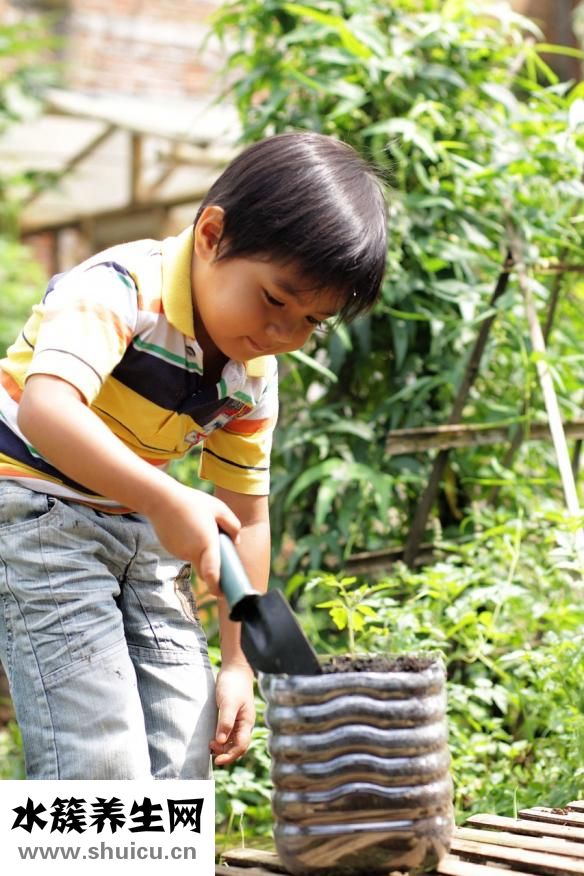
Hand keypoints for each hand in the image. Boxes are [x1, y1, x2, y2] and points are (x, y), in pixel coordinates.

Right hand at [147, 481, 240, 595]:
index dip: (217, 587)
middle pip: (205, 570)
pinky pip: (185, 552)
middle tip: (219, 554)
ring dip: (201, 552)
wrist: (161, 499)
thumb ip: (232, 525)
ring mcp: (180, 552)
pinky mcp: (171, 549)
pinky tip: (188, 528)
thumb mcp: (219, 508)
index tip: (222, 593)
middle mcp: (192, 552)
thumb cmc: (192, 502)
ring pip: (195, 559)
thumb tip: (236, 541)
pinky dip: (190, 546)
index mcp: (207, 544)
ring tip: (199, 528)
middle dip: (213, 569)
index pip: (212, 574)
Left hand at [210, 662, 254, 765]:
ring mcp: (239, 720)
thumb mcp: (228, 703)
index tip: (216, 760)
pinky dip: (221, 738)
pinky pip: (228, 733)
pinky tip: (212, 737)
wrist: (235, 668)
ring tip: (209, 745)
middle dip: (225, 753)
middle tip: (210, 750)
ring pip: (233, 741)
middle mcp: (244, 724)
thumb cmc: (233, 684)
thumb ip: (225, 721)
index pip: (241, 746)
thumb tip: (221, 741)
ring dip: (223, 746)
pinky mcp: (232, 716)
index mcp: (247, 722)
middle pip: (238, 746)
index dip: (230, 756)